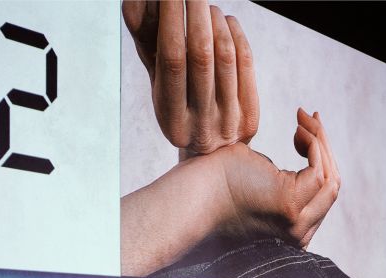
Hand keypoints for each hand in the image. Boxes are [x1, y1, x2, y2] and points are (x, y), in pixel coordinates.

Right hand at [122, 0, 258, 159]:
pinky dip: (237, 35)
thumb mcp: (158, 84)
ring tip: (206, 7)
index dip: (171, 21)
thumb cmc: (178, 108)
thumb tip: (134, 2)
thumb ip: (147, 46)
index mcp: (171, 118)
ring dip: (216, 23)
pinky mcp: (251, 117)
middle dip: (195, 14)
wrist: (211, 154)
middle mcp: (200, 124)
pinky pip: (246, 65)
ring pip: (226, 57)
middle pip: (201, 55)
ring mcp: (229, 122)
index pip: (172, 59)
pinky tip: (227, 21)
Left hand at [218, 108, 340, 247]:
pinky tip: (297, 128)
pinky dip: (313, 143)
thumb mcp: (256, 178)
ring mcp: (295, 221)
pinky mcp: (288, 204)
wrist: (192, 195)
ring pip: (329, 179)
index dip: (321, 160)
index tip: (306, 131)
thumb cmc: (213, 184)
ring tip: (303, 118)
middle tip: (311, 117)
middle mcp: (298, 233)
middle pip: (331, 188)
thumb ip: (279, 175)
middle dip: (324, 148)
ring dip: (320, 142)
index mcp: (291, 231)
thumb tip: (300, 146)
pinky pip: (318, 169)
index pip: (322, 197)